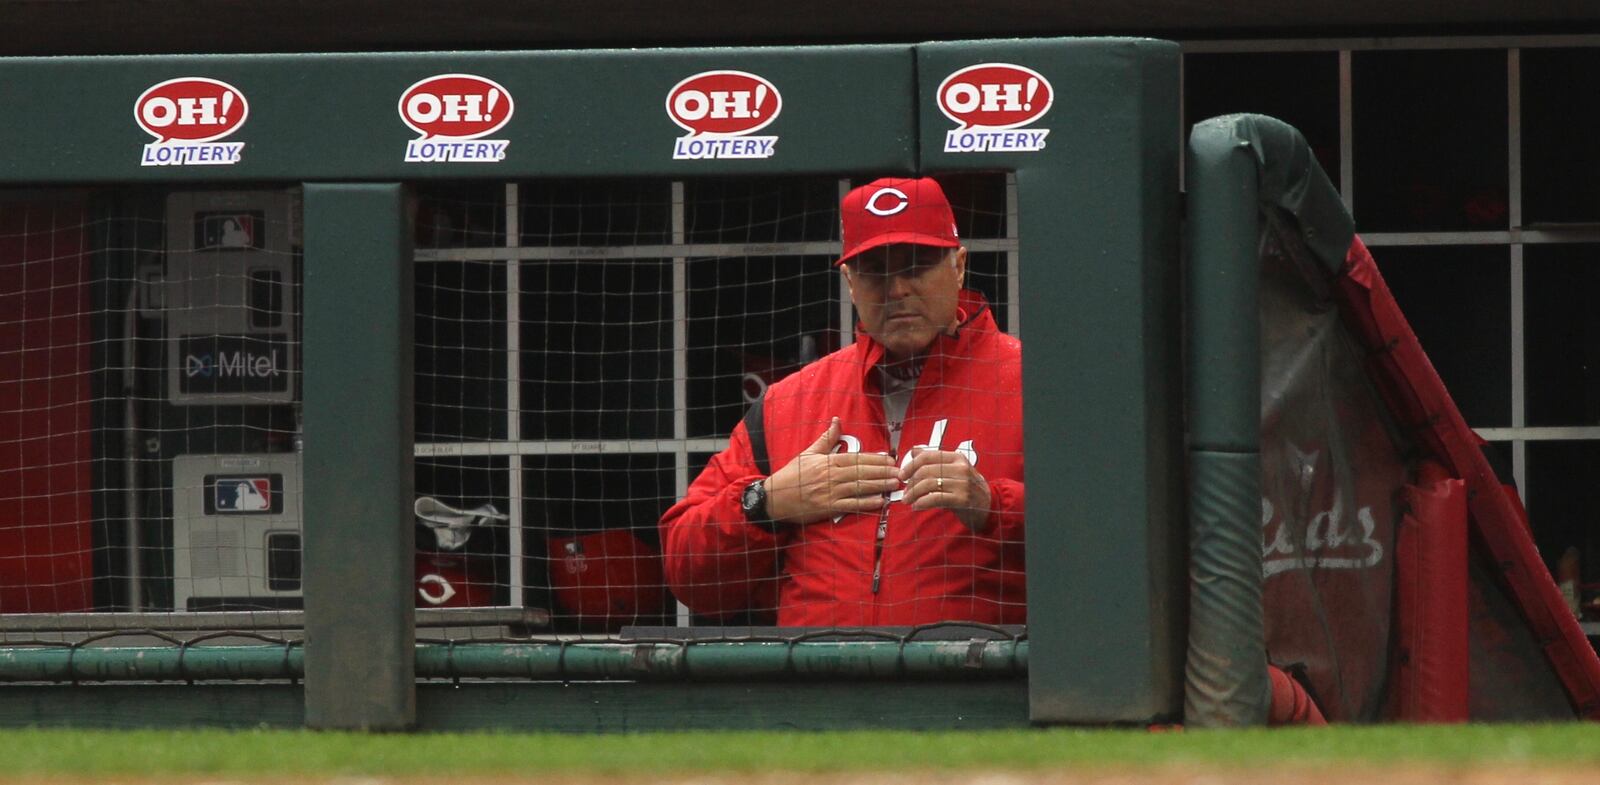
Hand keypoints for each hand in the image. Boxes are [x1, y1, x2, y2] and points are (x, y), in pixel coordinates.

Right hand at [764, 417, 899, 525]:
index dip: (874, 459)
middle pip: (861, 472)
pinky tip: (879, 501)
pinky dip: (866, 503)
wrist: (774, 498)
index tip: (889, 459)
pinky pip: (851, 505)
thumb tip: (837, 420)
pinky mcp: (828, 507)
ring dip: (878, 486)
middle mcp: (831, 476)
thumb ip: (826, 439)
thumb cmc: (791, 475)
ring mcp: (830, 492)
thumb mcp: (808, 454)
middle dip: (882, 472)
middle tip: (899, 472)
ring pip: (859, 488)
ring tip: (894, 484)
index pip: (856, 458)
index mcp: (827, 462)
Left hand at [899, 447, 991, 531]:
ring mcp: (963, 483)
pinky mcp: (962, 499)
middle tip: (905, 492)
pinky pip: (935, 498)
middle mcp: (960, 468)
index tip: (902, 475)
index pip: (927, 456)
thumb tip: (913, 450)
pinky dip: (922, 503)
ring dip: (914, 494)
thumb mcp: (954, 470)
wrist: (991, 506)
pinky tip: (917, 506)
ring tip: (908, 500)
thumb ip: (934, 461)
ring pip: (928, 484)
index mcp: (957, 458)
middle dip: (911, 483)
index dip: (910, 465)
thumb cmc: (969, 489)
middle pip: (925, 471)